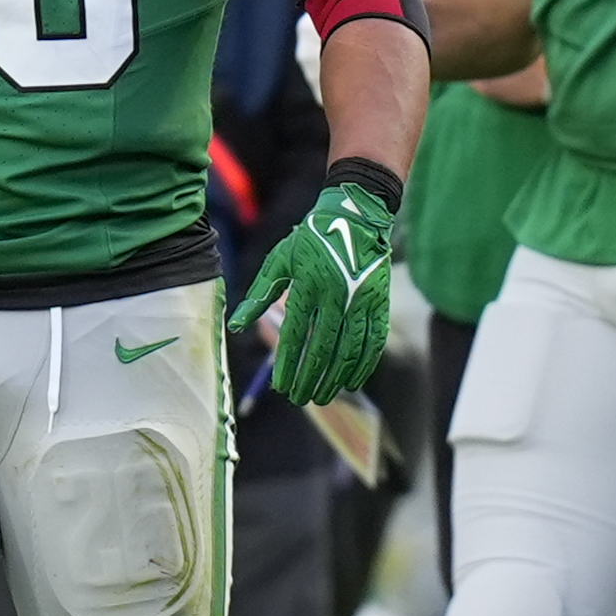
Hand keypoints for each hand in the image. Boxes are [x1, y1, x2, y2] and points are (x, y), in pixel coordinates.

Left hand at [228, 179, 395, 405]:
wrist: (356, 217)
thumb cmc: (311, 239)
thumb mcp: (280, 261)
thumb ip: (259, 294)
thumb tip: (236, 325)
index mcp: (309, 285)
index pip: (296, 334)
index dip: (288, 364)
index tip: (280, 387)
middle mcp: (337, 296)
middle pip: (322, 348)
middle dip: (309, 378)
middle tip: (298, 399)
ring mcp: (361, 301)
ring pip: (349, 350)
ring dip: (334, 378)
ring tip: (321, 397)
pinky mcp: (379, 303)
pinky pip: (372, 342)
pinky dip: (362, 365)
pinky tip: (351, 382)